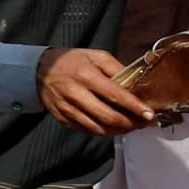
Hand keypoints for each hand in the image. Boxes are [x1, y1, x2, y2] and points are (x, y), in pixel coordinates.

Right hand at [42, 47, 158, 135]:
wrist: (38, 70)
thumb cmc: (72, 61)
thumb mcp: (96, 56)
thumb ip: (117, 69)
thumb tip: (136, 85)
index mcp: (86, 75)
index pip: (115, 95)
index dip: (134, 107)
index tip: (149, 114)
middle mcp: (75, 94)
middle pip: (108, 117)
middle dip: (130, 123)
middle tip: (144, 123)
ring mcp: (67, 109)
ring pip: (98, 129)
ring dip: (119, 131)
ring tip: (132, 126)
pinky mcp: (63, 119)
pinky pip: (87, 131)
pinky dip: (104, 132)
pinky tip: (114, 127)